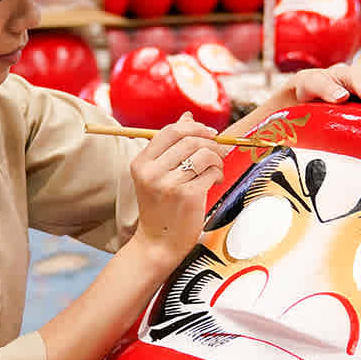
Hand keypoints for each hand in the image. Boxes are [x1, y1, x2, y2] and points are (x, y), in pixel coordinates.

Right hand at [129, 113, 225, 265]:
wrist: (158, 244)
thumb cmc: (160, 207)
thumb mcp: (156, 175)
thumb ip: (171, 146)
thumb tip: (187, 115)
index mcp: (141, 163)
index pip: (170, 131)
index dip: (194, 127)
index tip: (209, 133)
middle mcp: (152, 172)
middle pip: (190, 139)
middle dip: (211, 142)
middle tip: (219, 150)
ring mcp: (169, 184)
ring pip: (204, 154)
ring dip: (217, 158)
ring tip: (217, 168)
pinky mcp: (188, 195)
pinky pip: (212, 172)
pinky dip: (218, 173)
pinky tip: (215, 182)